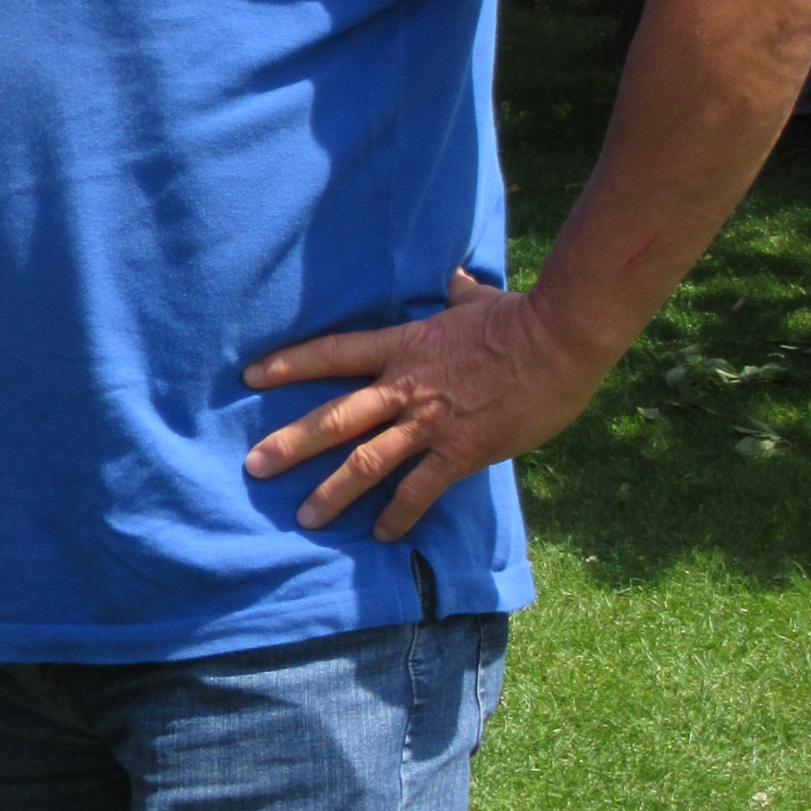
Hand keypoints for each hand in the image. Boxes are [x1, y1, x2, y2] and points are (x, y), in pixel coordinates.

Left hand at [242, 268, 601, 538]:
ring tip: (305, 517)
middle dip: (290, 443)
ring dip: (332, 492)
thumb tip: (454, 275)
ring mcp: (430, 422)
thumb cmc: (519, 317)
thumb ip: (455, 292)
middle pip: (334, 417)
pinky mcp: (461, 451)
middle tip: (253, 467)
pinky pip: (419, 489)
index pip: (333, 353)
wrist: (560, 340)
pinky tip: (381, 535)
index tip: (251, 376)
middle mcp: (405, 387)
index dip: (289, 364)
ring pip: (367, 461)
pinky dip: (398, 514)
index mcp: (403, 346)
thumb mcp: (476, 299)